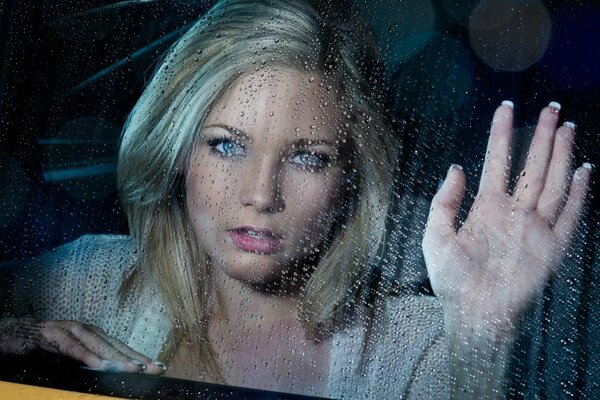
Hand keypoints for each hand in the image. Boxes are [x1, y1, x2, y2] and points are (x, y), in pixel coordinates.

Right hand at [0, 317, 165, 373]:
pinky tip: (99, 365)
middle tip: (153, 368)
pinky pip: (72, 347)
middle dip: (136, 358)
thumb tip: (115, 375)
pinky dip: (87, 356)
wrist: (17, 334)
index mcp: (96, 335)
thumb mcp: (76, 357)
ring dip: (117, 357)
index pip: (122, 348)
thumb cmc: (49, 347)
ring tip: (133, 368)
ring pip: (98, 344)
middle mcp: (88, 330)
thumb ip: (94, 363)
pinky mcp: (53, 335)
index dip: (140, 357)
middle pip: (116, 345)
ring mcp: (71, 330)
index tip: (160, 367)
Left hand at [422, 101, 591, 333]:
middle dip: (542, 136)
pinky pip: (569, 216)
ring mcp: (535, 228)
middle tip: (552, 107)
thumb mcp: (435, 236)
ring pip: (553, 182)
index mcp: (486, 207)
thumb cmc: (451, 279)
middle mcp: (514, 212)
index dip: (502, 134)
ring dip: (561, 155)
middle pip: (532, 165)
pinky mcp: (551, 248)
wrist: (474, 314)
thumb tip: (456, 167)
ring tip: (567, 128)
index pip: (498, 161)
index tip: (506, 107)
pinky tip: (584, 170)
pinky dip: (579, 194)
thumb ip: (444, 202)